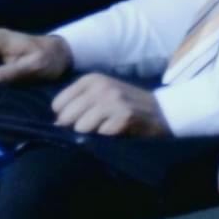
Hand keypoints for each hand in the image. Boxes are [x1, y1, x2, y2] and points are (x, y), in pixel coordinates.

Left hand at [51, 73, 169, 137]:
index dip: (65, 117)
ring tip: (106, 129)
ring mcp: (113, 100)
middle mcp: (100, 86)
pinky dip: (107, 139)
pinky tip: (118, 133)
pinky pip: (101, 135)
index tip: (79, 120)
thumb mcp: (101, 94)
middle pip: (67, 117)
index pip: (58, 104)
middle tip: (94, 128)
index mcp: (91, 79)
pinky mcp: (124, 116)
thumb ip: (78, 104)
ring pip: (82, 127)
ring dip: (92, 135)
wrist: (162, 111)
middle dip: (75, 128)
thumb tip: (56, 124)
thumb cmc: (126, 104)